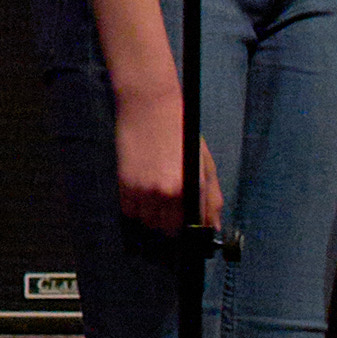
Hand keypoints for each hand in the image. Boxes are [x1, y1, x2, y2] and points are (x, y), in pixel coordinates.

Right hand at [111, 66, 221, 236]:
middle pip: (167, 229)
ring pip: (147, 222)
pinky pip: (129, 211)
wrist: (150, 108)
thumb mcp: (205, 165)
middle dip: (171, 224)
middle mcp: (165, 193)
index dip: (191, 230)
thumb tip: (212, 228)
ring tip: (157, 199)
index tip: (190, 227)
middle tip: (173, 209)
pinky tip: (143, 193)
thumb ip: (211, 199)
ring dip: (153, 217)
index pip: (191, 228)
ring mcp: (142, 189)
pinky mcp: (124, 183)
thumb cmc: (182, 134)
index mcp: (190, 189)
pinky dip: (136, 208)